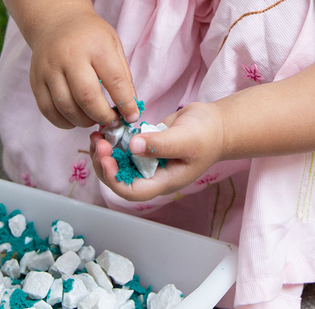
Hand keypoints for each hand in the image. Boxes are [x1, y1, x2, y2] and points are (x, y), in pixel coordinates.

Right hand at [27, 7, 139, 128]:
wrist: (56, 20)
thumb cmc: (90, 35)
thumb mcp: (113, 45)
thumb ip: (123, 76)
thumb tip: (130, 108)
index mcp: (96, 45)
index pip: (114, 80)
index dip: (125, 103)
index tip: (132, 116)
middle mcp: (70, 56)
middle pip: (87, 97)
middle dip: (102, 116)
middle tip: (111, 122)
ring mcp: (49, 68)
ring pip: (66, 106)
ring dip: (83, 121)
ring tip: (94, 119)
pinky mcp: (36, 79)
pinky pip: (47, 109)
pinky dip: (63, 122)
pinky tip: (75, 119)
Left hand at [89, 101, 225, 200]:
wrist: (216, 124)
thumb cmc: (206, 135)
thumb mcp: (185, 139)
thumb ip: (159, 144)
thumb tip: (132, 146)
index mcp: (163, 181)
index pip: (133, 191)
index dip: (115, 179)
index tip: (106, 158)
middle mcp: (153, 174)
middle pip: (120, 179)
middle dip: (105, 164)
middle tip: (99, 142)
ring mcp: (148, 161)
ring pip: (120, 164)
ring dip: (105, 152)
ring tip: (97, 135)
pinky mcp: (146, 146)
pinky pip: (125, 148)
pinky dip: (114, 141)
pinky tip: (108, 128)